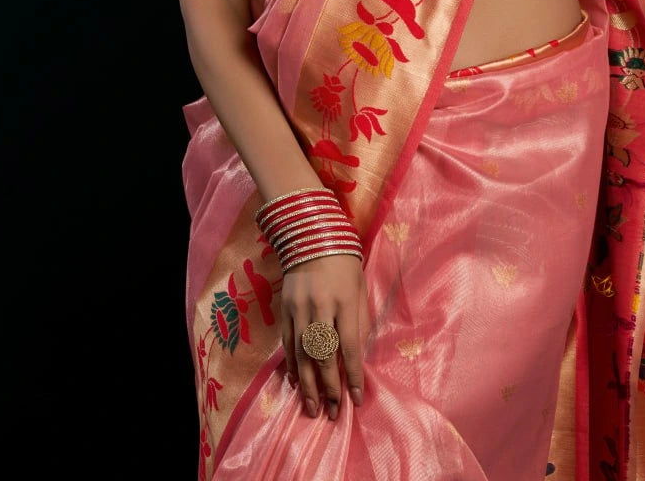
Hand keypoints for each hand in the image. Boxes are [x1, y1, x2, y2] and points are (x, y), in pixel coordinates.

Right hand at [281, 253, 370, 419]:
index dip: (352, 377)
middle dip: (329, 388)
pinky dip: (292, 365)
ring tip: (313, 408)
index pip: (349, 347)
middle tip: (332, 413)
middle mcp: (320, 307)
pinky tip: (297, 383)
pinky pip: (287, 343)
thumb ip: (359, 321)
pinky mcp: (285, 307)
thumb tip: (357, 356)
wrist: (310, 233)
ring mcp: (299, 307)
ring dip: (308, 385)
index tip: (356, 400)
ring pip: (302, 354)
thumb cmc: (344, 261)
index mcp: (345, 301)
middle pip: (323, 356)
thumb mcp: (360, 287)